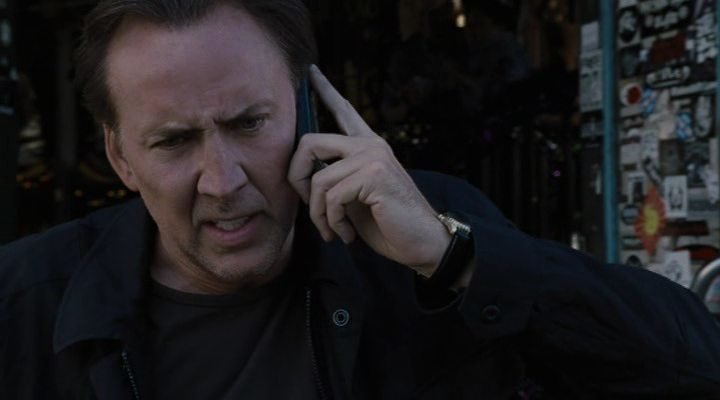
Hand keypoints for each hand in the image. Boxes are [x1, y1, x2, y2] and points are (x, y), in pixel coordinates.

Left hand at [287, 65, 449, 275]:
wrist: (421, 242)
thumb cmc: (388, 223)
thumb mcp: (355, 197)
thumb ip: (335, 179)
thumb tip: (301, 177)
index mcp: (369, 146)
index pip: (343, 110)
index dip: (325, 90)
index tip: (312, 73)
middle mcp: (371, 145)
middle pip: (310, 142)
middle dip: (296, 177)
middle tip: (308, 206)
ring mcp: (373, 157)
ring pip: (318, 179)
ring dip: (319, 214)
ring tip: (333, 231)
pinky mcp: (374, 175)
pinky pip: (332, 197)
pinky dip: (333, 222)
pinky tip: (346, 234)